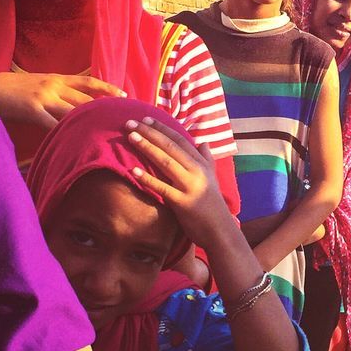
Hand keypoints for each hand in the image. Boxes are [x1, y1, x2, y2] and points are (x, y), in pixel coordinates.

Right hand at [0, 71, 124, 130]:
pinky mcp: (33, 109)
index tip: (124, 96)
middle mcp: (54, 85)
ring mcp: (44, 96)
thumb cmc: (14, 89)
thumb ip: (57, 91)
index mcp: (56, 78)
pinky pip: (53, 123)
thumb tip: (75, 102)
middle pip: (85, 98)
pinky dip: (65, 132)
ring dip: (89, 121)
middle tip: (122, 119)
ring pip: (73, 110)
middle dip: (104, 109)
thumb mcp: (39, 84)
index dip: (107, 88)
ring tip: (106, 132)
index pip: (88, 82)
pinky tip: (76, 141)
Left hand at [126, 118, 230, 249]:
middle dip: (150, 133)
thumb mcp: (212, 178)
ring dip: (147, 148)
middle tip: (130, 123)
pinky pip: (162, 188)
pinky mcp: (182, 203)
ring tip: (131, 137)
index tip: (146, 119)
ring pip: (166, 162)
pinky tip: (134, 171)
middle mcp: (197, 171)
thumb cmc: (212, 205)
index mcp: (202, 164)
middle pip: (171, 147)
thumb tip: (204, 142)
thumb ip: (207, 159)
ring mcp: (190, 186)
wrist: (220, 230)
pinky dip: (148, 178)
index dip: (163, 128)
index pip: (180, 140)